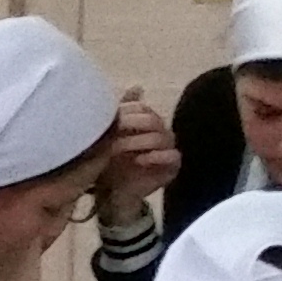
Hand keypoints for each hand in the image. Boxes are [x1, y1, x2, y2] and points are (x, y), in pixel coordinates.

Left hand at [94, 91, 178, 219]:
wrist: (112, 193)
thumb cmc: (109, 163)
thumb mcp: (108, 138)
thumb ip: (117, 114)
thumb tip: (136, 86)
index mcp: (145, 123)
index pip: (143, 109)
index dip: (127, 112)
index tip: (108, 120)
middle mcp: (159, 133)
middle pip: (153, 120)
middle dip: (132, 125)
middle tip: (112, 133)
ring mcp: (167, 149)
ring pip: (163, 136)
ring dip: (139, 141)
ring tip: (118, 148)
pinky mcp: (172, 166)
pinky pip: (173, 156)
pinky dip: (157, 156)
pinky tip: (140, 160)